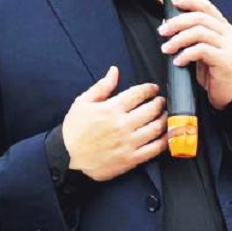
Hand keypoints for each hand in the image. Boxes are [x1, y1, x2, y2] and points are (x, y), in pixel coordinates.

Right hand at [61, 66, 167, 181]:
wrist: (66, 157)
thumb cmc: (74, 130)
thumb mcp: (83, 102)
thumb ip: (102, 86)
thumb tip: (114, 71)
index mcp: (111, 109)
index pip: (138, 93)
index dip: (150, 89)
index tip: (153, 89)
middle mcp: (122, 125)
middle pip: (151, 109)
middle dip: (159, 102)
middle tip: (160, 101)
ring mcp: (128, 143)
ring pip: (156, 128)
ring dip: (164, 119)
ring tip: (163, 115)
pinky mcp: (131, 159)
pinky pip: (154, 149)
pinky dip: (164, 140)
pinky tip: (165, 135)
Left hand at [158, 0, 231, 109]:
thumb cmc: (216, 72)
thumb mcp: (204, 50)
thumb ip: (192, 37)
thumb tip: (169, 24)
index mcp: (222, 27)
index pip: (206, 6)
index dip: (190, 1)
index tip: (174, 1)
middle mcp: (227, 33)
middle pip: (199, 18)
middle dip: (177, 23)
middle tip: (162, 31)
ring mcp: (228, 46)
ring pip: (199, 32)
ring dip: (178, 39)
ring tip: (166, 49)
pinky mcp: (225, 60)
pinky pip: (202, 50)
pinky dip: (186, 54)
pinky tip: (178, 61)